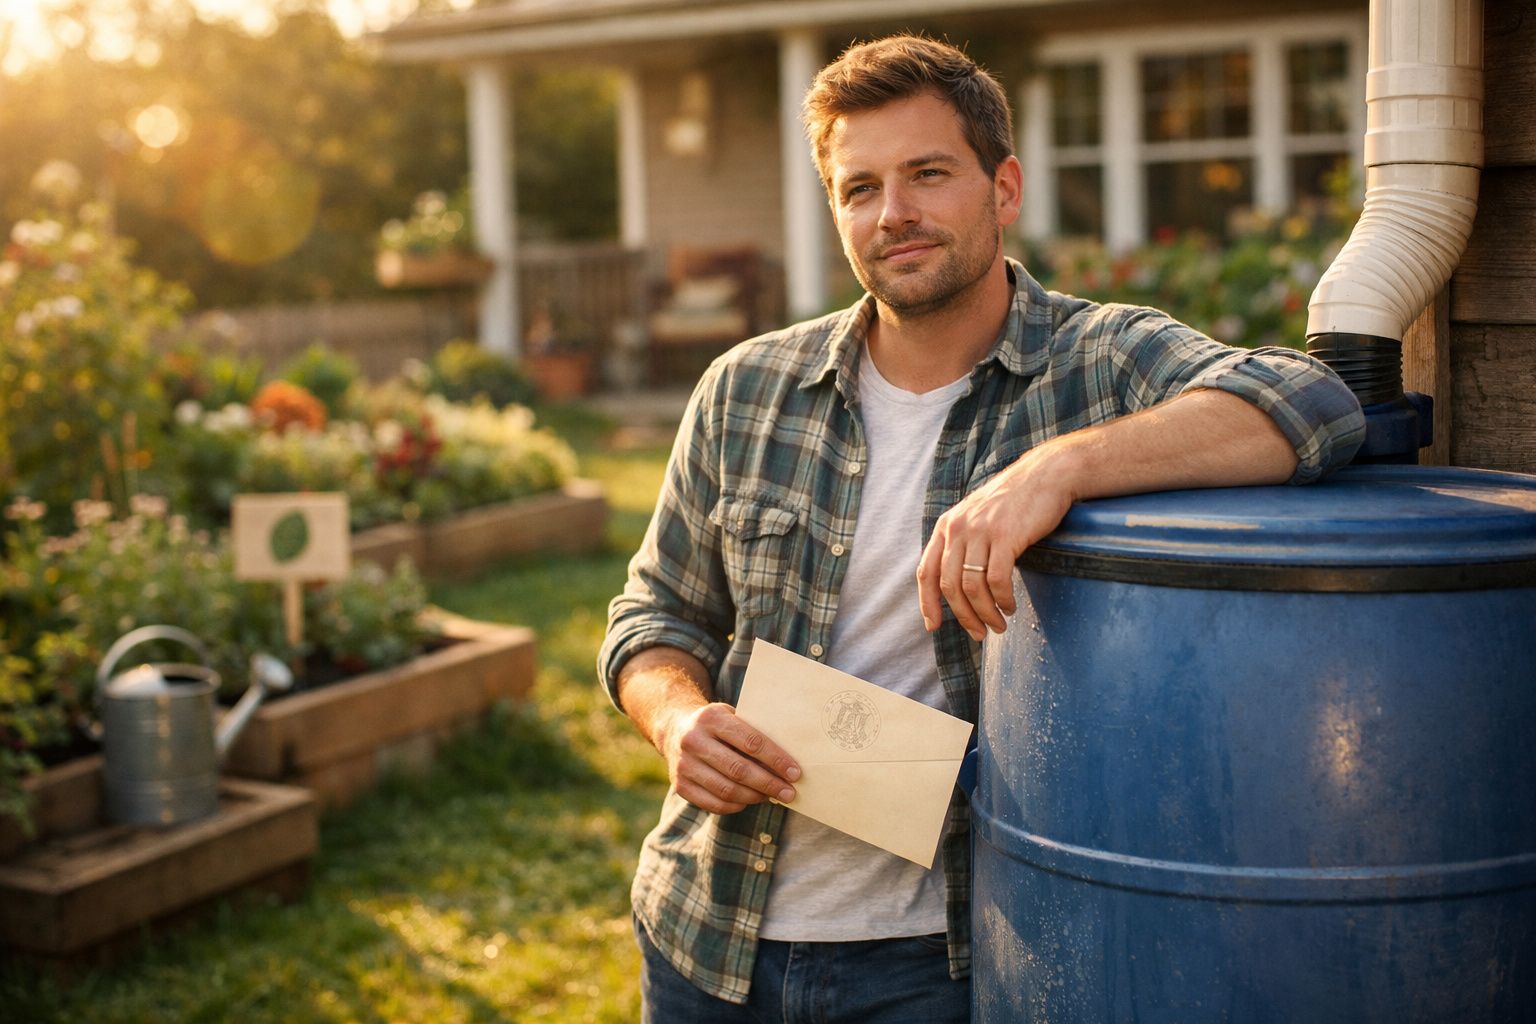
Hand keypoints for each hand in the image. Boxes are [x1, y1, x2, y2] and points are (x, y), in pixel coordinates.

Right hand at [657, 701, 800, 814]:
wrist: (675, 730)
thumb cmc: (717, 725)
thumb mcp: (731, 716)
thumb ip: (753, 732)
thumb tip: (787, 763)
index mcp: (711, 718)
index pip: (750, 742)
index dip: (776, 759)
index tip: (795, 773)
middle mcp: (693, 740)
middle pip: (739, 769)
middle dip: (769, 783)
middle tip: (789, 793)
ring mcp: (683, 765)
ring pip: (727, 790)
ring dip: (755, 797)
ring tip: (773, 797)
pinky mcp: (680, 786)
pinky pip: (714, 804)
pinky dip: (737, 806)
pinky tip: (750, 800)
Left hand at [916, 443, 1077, 639]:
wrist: (1047, 475)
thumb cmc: (1015, 502)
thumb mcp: (978, 516)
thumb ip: (964, 542)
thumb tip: (958, 584)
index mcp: (947, 526)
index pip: (927, 571)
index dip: (927, 603)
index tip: (933, 626)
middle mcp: (958, 528)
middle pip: (949, 585)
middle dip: (963, 616)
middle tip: (979, 633)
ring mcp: (981, 531)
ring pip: (972, 586)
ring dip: (985, 613)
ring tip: (999, 625)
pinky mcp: (1006, 536)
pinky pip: (997, 580)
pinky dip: (1002, 599)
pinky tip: (1010, 606)